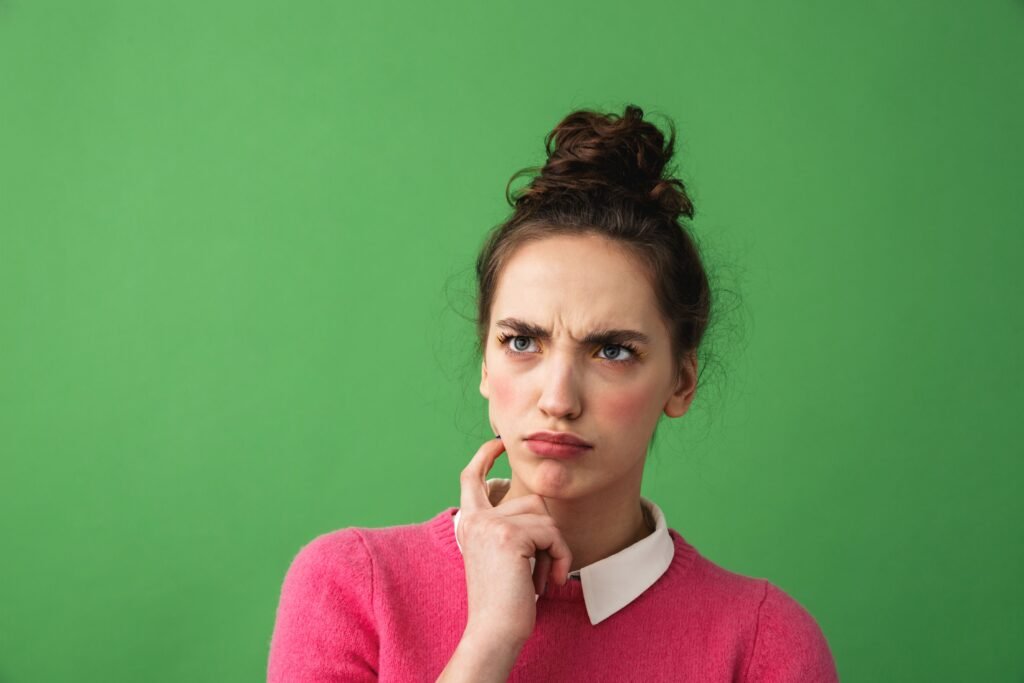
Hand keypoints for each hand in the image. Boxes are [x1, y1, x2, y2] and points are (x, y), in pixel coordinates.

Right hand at [456, 437, 572, 644]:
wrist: (494, 631)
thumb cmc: (505, 601)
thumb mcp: (502, 556)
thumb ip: (508, 527)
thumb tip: (536, 504)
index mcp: (469, 523)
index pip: (472, 478)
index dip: (484, 456)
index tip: (497, 443)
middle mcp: (475, 519)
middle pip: (530, 500)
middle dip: (547, 533)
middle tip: (542, 567)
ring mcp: (490, 524)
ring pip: (545, 517)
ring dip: (554, 549)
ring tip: (542, 577)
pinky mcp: (509, 534)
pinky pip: (552, 534)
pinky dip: (559, 558)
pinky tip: (547, 581)